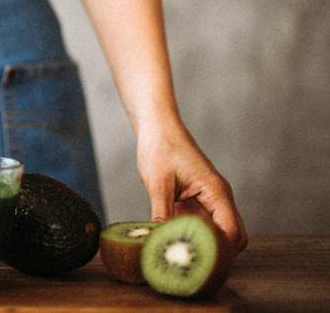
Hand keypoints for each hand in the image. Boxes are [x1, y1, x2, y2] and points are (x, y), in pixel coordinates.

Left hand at [136, 121, 247, 252]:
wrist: (158, 129)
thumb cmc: (160, 149)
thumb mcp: (158, 183)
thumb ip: (162, 213)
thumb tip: (161, 240)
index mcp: (217, 192)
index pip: (232, 231)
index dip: (219, 250)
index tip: (199, 261)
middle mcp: (219, 198)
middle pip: (234, 236)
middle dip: (218, 252)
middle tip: (193, 262)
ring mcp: (209, 201)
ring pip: (219, 232)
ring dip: (206, 243)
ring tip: (183, 253)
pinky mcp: (197, 201)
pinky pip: (203, 225)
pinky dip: (194, 235)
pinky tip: (175, 241)